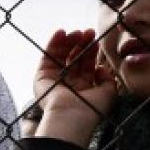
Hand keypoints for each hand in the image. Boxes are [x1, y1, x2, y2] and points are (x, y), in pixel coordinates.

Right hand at [32, 29, 116, 146]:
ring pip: (60, 55)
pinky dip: (53, 43)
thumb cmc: (91, 108)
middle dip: (81, 44)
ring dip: (68, 41)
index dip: (90, 51)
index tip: (95, 39)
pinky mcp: (42, 76)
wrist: (71, 116)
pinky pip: (47, 56)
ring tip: (76, 32)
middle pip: (73, 57)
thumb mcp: (108, 92)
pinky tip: (61, 32)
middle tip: (88, 32)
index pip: (86, 64)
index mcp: (82, 87)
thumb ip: (108, 79)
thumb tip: (100, 68)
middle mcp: (68, 82)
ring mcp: (54, 79)